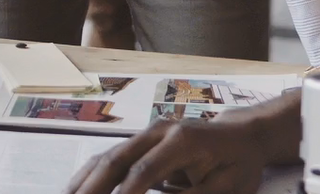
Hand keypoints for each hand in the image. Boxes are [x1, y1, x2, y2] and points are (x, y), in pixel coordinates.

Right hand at [66, 90, 301, 193]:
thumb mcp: (225, 188)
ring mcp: (147, 133)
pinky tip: (76, 188)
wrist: (243, 135)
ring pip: (107, 157)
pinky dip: (92, 175)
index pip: (143, 172)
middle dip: (92, 188)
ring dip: (84, 182)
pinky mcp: (142, 141)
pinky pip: (111, 157)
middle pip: (115, 160)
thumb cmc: (239, 164)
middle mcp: (157, 131)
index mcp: (181, 141)